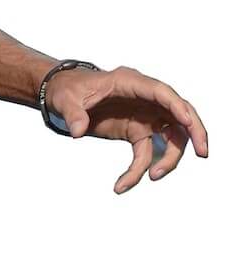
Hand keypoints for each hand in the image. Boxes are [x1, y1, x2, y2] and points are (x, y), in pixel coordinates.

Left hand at [46, 65, 208, 193]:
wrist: (64, 96)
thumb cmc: (69, 90)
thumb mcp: (65, 99)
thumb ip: (73, 114)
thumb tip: (78, 131)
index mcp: (130, 82)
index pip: (161, 92)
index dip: (176, 105)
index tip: (187, 120)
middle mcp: (143, 98)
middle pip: (178, 113)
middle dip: (194, 131)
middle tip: (203, 152)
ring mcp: (143, 115)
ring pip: (169, 136)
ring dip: (169, 158)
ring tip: (154, 177)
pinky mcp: (136, 131)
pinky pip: (146, 152)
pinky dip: (140, 169)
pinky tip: (123, 184)